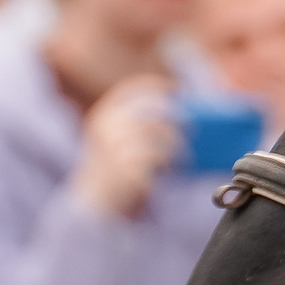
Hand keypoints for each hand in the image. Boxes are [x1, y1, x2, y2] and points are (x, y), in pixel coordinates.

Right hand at [71, 75, 180, 217]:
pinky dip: (167, 162)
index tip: (177, 87)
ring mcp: (116, 147)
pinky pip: (158, 157)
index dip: (154, 85)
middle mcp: (107, 128)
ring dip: (176, 144)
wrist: (92, 199)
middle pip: (152, 110)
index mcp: (102, 116)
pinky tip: (166, 170)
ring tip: (181, 155)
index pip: (129, 90)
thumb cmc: (109, 167)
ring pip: (160, 134)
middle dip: (176, 116)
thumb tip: (171, 112)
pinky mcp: (127, 166)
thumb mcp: (112, 139)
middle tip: (192, 127)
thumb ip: (133, 124)